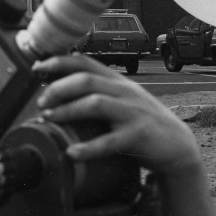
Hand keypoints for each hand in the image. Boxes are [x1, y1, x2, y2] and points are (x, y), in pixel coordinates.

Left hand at [32, 53, 201, 177]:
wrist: (177, 145)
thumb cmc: (142, 123)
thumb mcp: (122, 100)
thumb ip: (99, 92)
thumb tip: (60, 90)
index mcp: (117, 82)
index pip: (85, 61)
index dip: (59, 62)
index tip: (37, 68)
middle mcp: (124, 92)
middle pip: (86, 80)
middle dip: (58, 88)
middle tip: (41, 101)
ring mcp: (132, 112)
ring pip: (95, 103)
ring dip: (67, 110)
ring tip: (49, 118)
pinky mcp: (138, 135)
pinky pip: (110, 141)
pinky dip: (88, 147)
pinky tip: (72, 153)